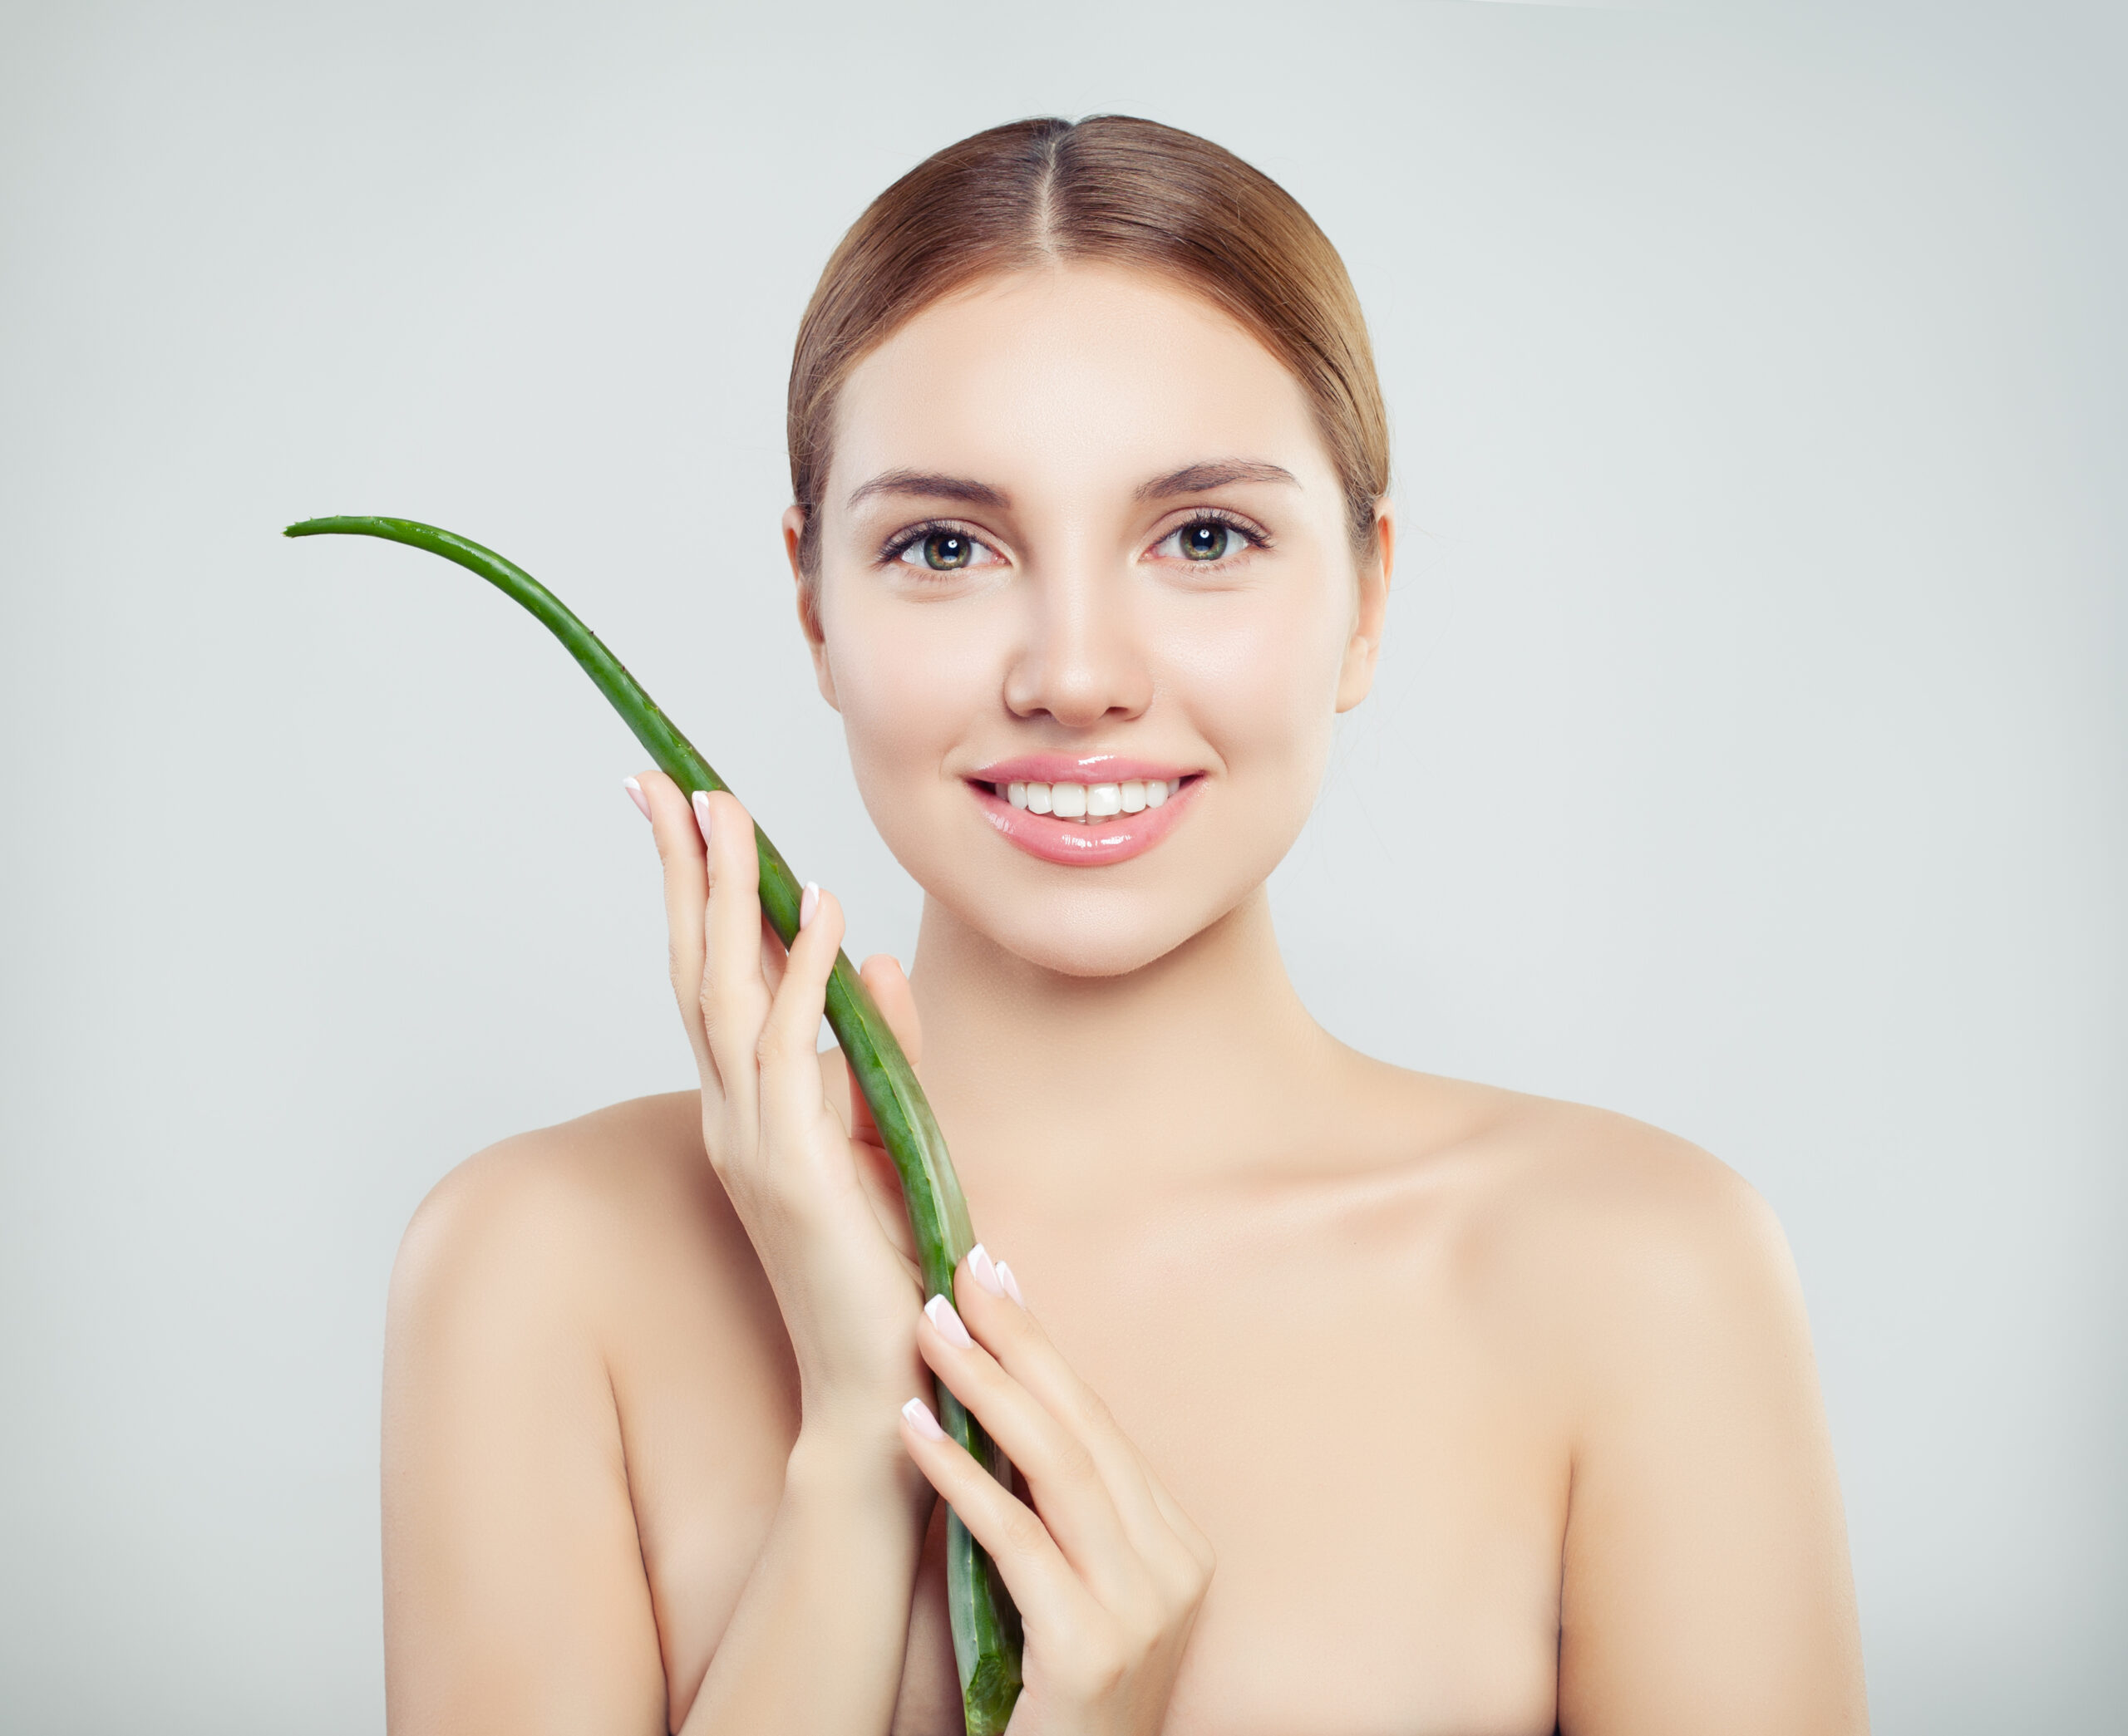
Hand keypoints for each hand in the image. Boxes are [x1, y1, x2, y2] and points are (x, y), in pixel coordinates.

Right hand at [633, 773, 930, 1469]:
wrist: (881, 1379)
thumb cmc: (884, 1262)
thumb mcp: (886, 1133)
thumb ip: (878, 1050)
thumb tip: (869, 963)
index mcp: (746, 1105)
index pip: (710, 977)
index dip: (693, 892)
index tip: (680, 810)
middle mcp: (733, 1113)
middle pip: (695, 968)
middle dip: (683, 871)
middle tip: (669, 782)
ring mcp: (753, 1140)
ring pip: (724, 994)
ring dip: (725, 898)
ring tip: (725, 812)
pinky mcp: (793, 1167)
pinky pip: (790, 1050)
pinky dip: (801, 973)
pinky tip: (813, 908)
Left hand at [901, 1253, 1215, 1734]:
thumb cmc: (1058, 1709)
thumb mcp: (1074, 1598)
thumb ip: (1056, 1518)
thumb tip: (997, 1401)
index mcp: (1179, 1549)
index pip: (1101, 1426)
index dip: (1044, 1347)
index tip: (996, 1278)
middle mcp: (1175, 1569)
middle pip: (1084, 1429)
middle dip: (1017, 1342)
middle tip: (957, 1275)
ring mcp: (1140, 1611)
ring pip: (1057, 1468)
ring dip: (984, 1386)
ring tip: (927, 1329)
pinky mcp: (1090, 1650)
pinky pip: (1016, 1539)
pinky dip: (961, 1474)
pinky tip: (915, 1429)